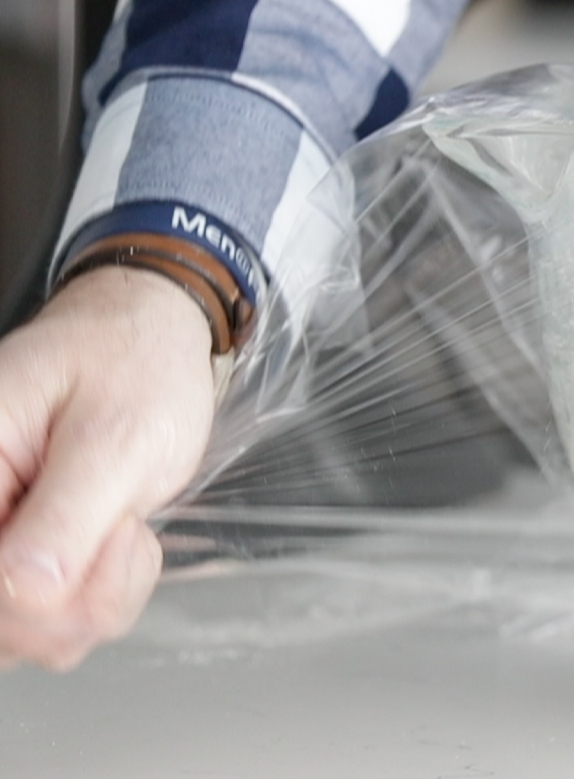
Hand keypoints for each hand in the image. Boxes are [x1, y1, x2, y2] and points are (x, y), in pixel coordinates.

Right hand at [0, 267, 215, 670]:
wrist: (149, 344)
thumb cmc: (130, 366)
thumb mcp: (115, 435)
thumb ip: (67, 513)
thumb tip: (26, 588)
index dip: (41, 592)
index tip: (106, 533)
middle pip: (4, 626)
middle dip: (82, 595)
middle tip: (122, 521)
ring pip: (28, 638)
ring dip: (98, 598)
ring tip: (119, 521)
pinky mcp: (19, 568)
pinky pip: (55, 628)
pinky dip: (105, 597)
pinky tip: (118, 541)